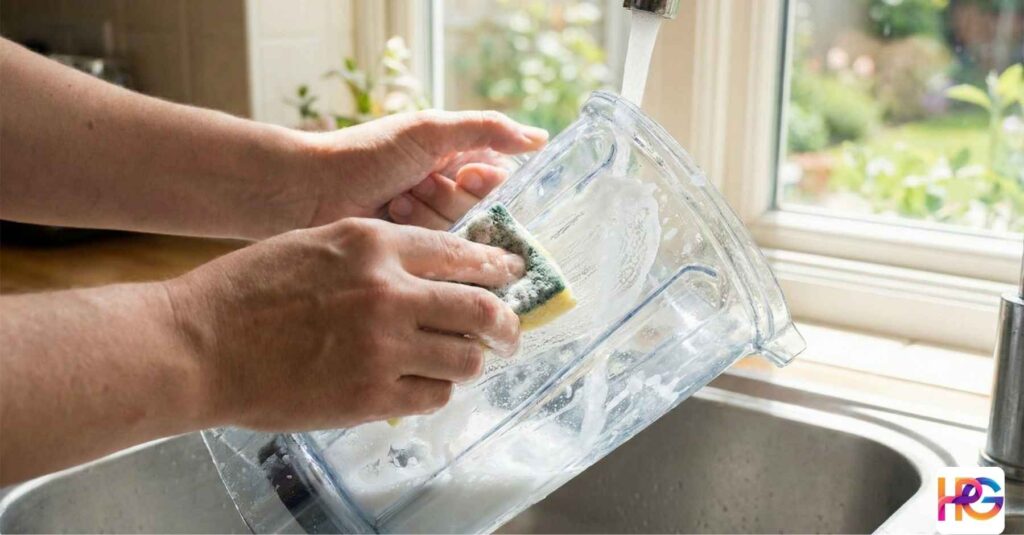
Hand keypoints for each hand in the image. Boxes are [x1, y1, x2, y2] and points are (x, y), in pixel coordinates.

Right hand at [165, 218, 523, 430]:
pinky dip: (435, 391)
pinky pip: (433, 396)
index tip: (510, 276)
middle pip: (480, 309)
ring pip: (464, 358)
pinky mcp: (370, 396)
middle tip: (510, 334)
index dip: (495, 267)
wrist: (198, 344)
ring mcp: (383, 347)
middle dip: (506, 324)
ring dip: (470, 361)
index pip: (461, 253)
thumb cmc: (248, 290)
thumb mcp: (316, 243)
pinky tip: (422, 386)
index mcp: (375, 244)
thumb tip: (429, 269)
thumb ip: (377, 252)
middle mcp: (389, 292)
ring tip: (462, 363)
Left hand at [304, 110, 547, 229]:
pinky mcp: (415, 253)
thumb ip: (486, 129)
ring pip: (462, 233)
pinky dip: (416, 233)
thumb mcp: (429, 131)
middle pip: (484, 210)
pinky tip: (392, 216)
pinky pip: (440, 254)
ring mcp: (432, 223)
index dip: (485, 183)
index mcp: (459, 157)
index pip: (501, 180)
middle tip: (418, 185)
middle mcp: (450, 191)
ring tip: (398, 199)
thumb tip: (541, 139)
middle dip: (450, 198)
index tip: (462, 175)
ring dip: (429, 214)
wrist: (311, 190)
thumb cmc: (367, 153)